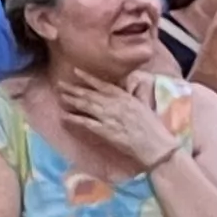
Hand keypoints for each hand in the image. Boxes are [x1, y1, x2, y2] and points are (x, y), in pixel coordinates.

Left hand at [57, 70, 180, 172]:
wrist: (157, 145)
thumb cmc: (152, 127)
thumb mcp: (143, 106)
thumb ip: (131, 96)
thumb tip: (125, 87)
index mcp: (126, 98)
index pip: (104, 85)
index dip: (89, 78)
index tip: (75, 71)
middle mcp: (116, 105)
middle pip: (91, 95)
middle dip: (74, 89)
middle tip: (59, 83)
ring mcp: (110, 118)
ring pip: (87, 106)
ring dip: (72, 100)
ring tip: (60, 95)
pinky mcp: (106, 131)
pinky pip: (87, 123)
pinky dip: (75, 119)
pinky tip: (64, 116)